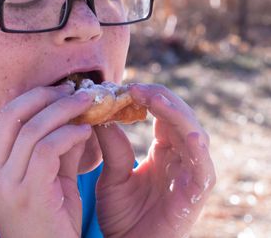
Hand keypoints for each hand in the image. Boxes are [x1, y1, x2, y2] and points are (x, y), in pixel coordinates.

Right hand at [0, 85, 93, 237]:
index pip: (4, 118)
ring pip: (32, 130)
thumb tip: (74, 119)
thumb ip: (58, 151)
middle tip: (74, 88)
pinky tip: (86, 132)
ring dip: (63, 110)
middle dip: (45, 95)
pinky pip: (48, 150)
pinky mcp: (29, 196)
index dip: (31, 96)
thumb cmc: (53, 226)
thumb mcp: (52, 183)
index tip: (59, 88)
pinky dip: (69, 134)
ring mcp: (8, 185)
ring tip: (87, 103)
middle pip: (11, 115)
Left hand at [94, 83, 215, 237]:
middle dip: (159, 98)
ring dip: (174, 112)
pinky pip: (202, 163)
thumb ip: (111, 146)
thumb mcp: (112, 176)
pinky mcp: (198, 191)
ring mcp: (191, 172)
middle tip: (134, 87)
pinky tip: (184, 130)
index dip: (146, 98)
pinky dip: (196, 145)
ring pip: (193, 132)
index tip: (123, 87)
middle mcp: (181, 157)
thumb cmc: (123, 216)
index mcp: (164, 151)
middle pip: (179, 116)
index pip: (162, 114)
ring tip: (151, 97)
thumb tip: (101, 114)